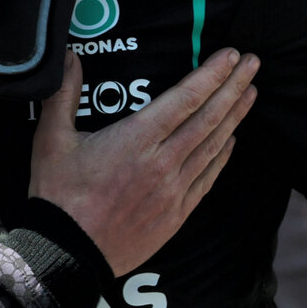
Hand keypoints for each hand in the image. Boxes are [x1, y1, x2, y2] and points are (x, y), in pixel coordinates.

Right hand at [29, 47, 257, 275]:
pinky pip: (208, 178)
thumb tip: (68, 56)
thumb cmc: (58, 194)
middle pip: (208, 118)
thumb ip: (63, 94)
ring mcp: (173, 190)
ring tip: (252, 93)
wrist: (67, 252)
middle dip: (234, 87)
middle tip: (254, 63)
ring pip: (213, 146)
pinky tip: (233, 140)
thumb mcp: (52, 139)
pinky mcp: (177, 214)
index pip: (185, 99)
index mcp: (135, 139)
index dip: (212, 74)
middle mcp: (162, 162)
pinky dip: (223, 156)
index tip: (231, 55)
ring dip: (235, 117)